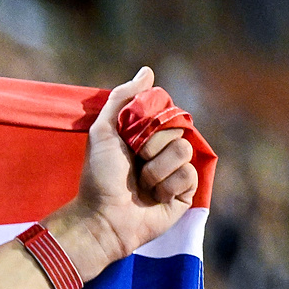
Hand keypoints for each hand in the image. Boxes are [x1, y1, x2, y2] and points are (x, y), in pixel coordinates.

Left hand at [62, 66, 199, 270]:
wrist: (101, 217)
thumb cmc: (98, 176)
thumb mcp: (102, 132)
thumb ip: (122, 99)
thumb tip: (147, 72)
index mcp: (147, 136)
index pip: (168, 114)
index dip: (152, 124)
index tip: (132, 137)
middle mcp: (163, 152)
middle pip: (178, 131)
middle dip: (151, 147)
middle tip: (134, 162)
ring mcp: (176, 172)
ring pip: (184, 152)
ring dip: (157, 169)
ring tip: (141, 184)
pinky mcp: (185, 194)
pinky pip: (189, 175)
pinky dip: (168, 185)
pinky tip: (154, 197)